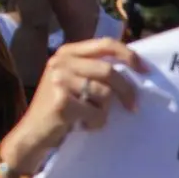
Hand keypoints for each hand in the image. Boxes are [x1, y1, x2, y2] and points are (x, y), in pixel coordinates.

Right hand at [1, 38, 146, 165]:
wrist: (33, 133)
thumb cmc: (61, 108)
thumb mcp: (75, 82)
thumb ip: (97, 71)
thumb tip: (136, 71)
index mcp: (67, 53)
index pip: (105, 44)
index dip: (129, 55)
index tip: (146, 70)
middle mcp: (60, 62)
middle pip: (109, 71)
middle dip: (126, 91)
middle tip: (133, 106)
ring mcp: (58, 80)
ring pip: (104, 93)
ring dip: (105, 111)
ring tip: (91, 117)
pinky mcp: (61, 102)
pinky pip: (96, 112)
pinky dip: (96, 123)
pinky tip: (83, 125)